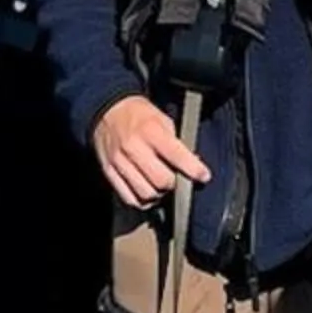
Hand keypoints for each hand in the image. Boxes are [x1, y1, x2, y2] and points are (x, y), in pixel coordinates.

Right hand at [91, 94, 208, 208]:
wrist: (108, 111)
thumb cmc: (139, 115)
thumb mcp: (162, 119)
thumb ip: (175, 142)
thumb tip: (192, 164)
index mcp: (150, 130)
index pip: (176, 155)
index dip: (193, 169)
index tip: (203, 176)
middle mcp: (133, 147)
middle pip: (161, 180)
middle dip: (175, 183)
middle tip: (177, 178)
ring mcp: (119, 161)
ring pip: (146, 193)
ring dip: (159, 194)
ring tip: (162, 186)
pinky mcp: (109, 172)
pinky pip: (129, 198)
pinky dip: (142, 201)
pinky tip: (148, 193)